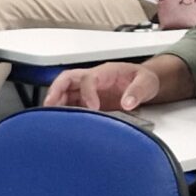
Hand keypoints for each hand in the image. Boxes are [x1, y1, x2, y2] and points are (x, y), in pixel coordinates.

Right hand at [42, 60, 160, 110]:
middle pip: (66, 80)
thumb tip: (128, 103)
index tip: (93, 108)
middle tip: (49, 107)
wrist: (145, 84)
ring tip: (50, 118)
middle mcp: (93, 79)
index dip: (87, 93)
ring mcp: (89, 91)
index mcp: (105, 72)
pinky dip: (64, 113)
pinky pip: (71, 105)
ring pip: (65, 92)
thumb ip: (137, 92)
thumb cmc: (144, 79)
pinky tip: (62, 124)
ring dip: (56, 103)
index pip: (87, 78)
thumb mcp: (146, 82)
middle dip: (55, 91)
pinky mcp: (88, 102)